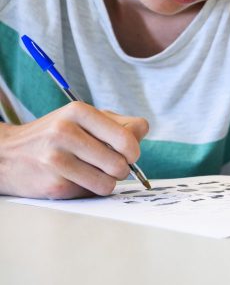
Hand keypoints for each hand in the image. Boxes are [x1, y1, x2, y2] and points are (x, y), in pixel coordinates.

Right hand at [0, 101, 148, 198]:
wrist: (6, 154)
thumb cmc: (54, 135)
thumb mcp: (81, 118)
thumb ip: (115, 123)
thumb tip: (141, 135)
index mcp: (78, 111)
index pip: (128, 133)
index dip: (134, 149)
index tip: (130, 154)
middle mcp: (65, 132)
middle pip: (121, 160)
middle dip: (122, 168)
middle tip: (113, 167)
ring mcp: (57, 160)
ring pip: (108, 181)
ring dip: (108, 182)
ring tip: (96, 174)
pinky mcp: (53, 185)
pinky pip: (90, 194)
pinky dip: (89, 190)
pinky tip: (75, 180)